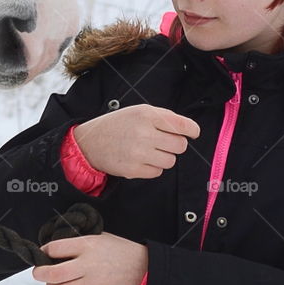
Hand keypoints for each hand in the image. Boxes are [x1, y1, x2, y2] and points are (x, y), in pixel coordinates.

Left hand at [32, 232, 148, 284]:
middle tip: (39, 273)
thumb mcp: (99, 237)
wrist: (144, 269)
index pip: (55, 248)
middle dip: (40, 274)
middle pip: (53, 273)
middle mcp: (88, 265)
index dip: (44, 252)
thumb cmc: (119, 251)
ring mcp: (93, 284)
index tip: (43, 254)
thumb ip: (78, 242)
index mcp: (87, 245)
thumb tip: (54, 249)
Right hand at [72, 104, 198, 178]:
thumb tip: (188, 130)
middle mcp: (144, 133)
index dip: (192, 130)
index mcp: (147, 115)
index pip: (182, 125)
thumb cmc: (117, 125)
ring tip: (150, 151)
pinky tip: (141, 159)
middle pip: (180, 145)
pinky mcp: (134, 169)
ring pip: (171, 160)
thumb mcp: (137, 112)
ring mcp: (139, 153)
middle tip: (163, 142)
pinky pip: (158, 172)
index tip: (193, 133)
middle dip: (175, 144)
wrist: (90, 142)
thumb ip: (162, 118)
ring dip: (164, 157)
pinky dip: (153, 167)